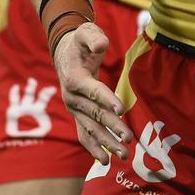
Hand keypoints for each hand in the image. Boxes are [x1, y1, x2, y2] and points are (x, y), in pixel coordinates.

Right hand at [53, 22, 131, 163]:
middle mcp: (72, 98)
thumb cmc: (80, 41)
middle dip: (112, 127)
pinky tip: (105, 161)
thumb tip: (102, 45)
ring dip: (106, 143)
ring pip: (90, 129)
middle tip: (129, 139)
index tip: (121, 109)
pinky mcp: (78, 115)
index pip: (93, 90)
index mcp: (75, 78)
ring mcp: (74, 109)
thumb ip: (93, 38)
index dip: (106, 99)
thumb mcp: (86, 32)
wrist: (65, 52)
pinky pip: (84, 134)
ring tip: (123, 155)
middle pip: (95, 114)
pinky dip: (94, 148)